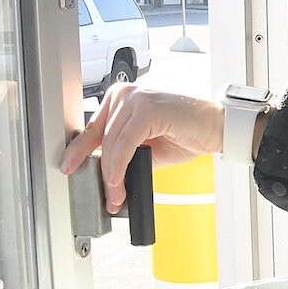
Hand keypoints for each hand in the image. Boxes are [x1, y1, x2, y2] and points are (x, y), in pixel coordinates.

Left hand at [60, 84, 224, 213]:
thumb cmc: (187, 133)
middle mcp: (125, 93)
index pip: (92, 128)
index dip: (79, 151)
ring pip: (111, 143)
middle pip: (100, 138)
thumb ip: (124, 152)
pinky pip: (124, 143)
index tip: (70, 167)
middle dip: (100, 171)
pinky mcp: (148, 109)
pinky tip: (119, 181)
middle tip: (106, 194)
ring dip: (112, 174)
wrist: (216, 128)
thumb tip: (106, 175)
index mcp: (120, 98)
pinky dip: (119, 165)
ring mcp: (136, 99)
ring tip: (116, 194)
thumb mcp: (146, 146)